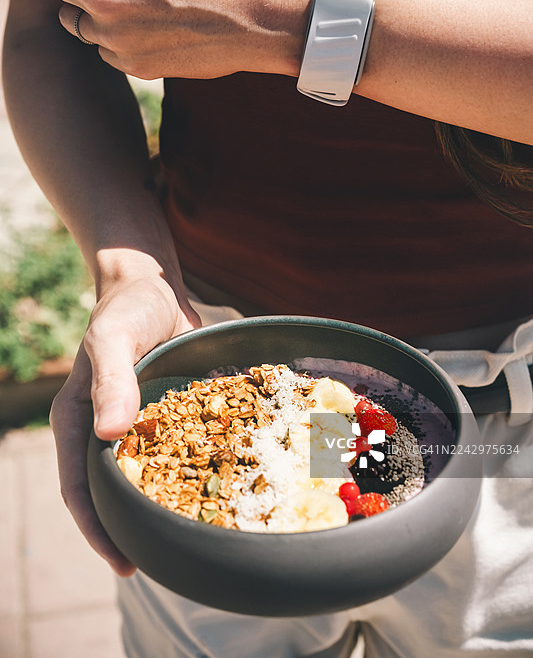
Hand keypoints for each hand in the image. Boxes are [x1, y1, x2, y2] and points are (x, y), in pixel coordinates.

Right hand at [49, 271, 200, 573]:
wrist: (153, 287)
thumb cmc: (126, 310)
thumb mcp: (112, 338)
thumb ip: (111, 380)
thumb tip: (109, 435)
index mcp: (77, 422)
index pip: (79, 489)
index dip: (98, 530)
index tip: (125, 563)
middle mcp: (104, 432)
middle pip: (114, 493)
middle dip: (134, 529)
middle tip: (168, 561)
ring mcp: (136, 426)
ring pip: (148, 479)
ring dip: (166, 506)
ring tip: (197, 538)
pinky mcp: (165, 417)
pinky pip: (177, 452)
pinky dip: (194, 473)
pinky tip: (223, 491)